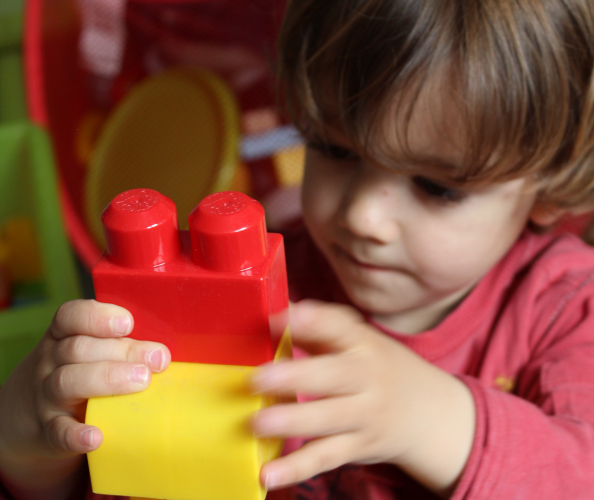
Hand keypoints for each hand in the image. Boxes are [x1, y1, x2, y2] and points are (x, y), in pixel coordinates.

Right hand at [0, 299, 170, 499]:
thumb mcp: (86, 351)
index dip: (98, 317)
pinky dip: (76, 434)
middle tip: (158, 358)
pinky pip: (57, 432)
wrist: (25, 416)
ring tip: (142, 381)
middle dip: (122, 351)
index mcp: (62, 336)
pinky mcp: (46, 431)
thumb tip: (165, 348)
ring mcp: (45, 397)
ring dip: (108, 379)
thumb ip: (118, 344)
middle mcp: (50, 362)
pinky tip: (96, 437)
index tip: (128, 324)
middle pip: (79, 349)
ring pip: (67, 382)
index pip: (70, 316)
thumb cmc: (76, 372)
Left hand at [251, 300, 474, 496]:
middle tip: (257, 378)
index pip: (339, 326)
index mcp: (363, 343)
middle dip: (295, 377)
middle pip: (333, 376)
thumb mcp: (359, 341)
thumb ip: (318, 327)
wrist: (431, 413)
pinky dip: (297, 468)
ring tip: (256, 423)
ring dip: (292, 422)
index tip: (279, 318)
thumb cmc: (379, 368)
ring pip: (328, 419)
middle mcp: (367, 377)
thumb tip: (273, 310)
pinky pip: (326, 457)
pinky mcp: (358, 447)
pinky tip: (269, 475)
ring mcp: (365, 415)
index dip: (311, 321)